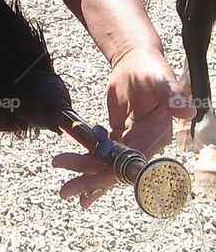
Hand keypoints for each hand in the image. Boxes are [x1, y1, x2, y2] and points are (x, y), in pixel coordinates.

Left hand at [53, 48, 194, 207]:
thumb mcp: (161, 80)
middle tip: (66, 191)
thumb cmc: (151, 68)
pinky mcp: (120, 135)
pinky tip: (74, 175)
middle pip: (118, 167)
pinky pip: (103, 153)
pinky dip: (89, 163)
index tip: (93, 184)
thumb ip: (172, 95)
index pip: (134, 160)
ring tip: (65, 190)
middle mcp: (146, 143)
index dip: (113, 173)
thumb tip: (187, 111)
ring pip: (108, 163)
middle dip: (92, 180)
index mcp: (158, 133)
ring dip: (86, 174)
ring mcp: (132, 141)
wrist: (136, 59)